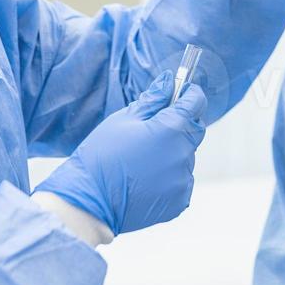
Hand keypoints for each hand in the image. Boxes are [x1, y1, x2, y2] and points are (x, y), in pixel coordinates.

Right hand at [35, 71, 206, 235]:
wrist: (89, 203)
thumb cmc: (101, 156)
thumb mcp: (123, 120)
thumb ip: (153, 99)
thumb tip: (170, 81)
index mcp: (170, 129)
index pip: (196, 103)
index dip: (190, 94)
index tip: (183, 92)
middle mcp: (182, 154)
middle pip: (194, 130)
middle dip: (181, 123)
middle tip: (155, 128)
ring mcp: (182, 179)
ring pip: (186, 156)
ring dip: (173, 152)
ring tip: (142, 160)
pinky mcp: (180, 200)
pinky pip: (181, 180)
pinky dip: (169, 176)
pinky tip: (145, 179)